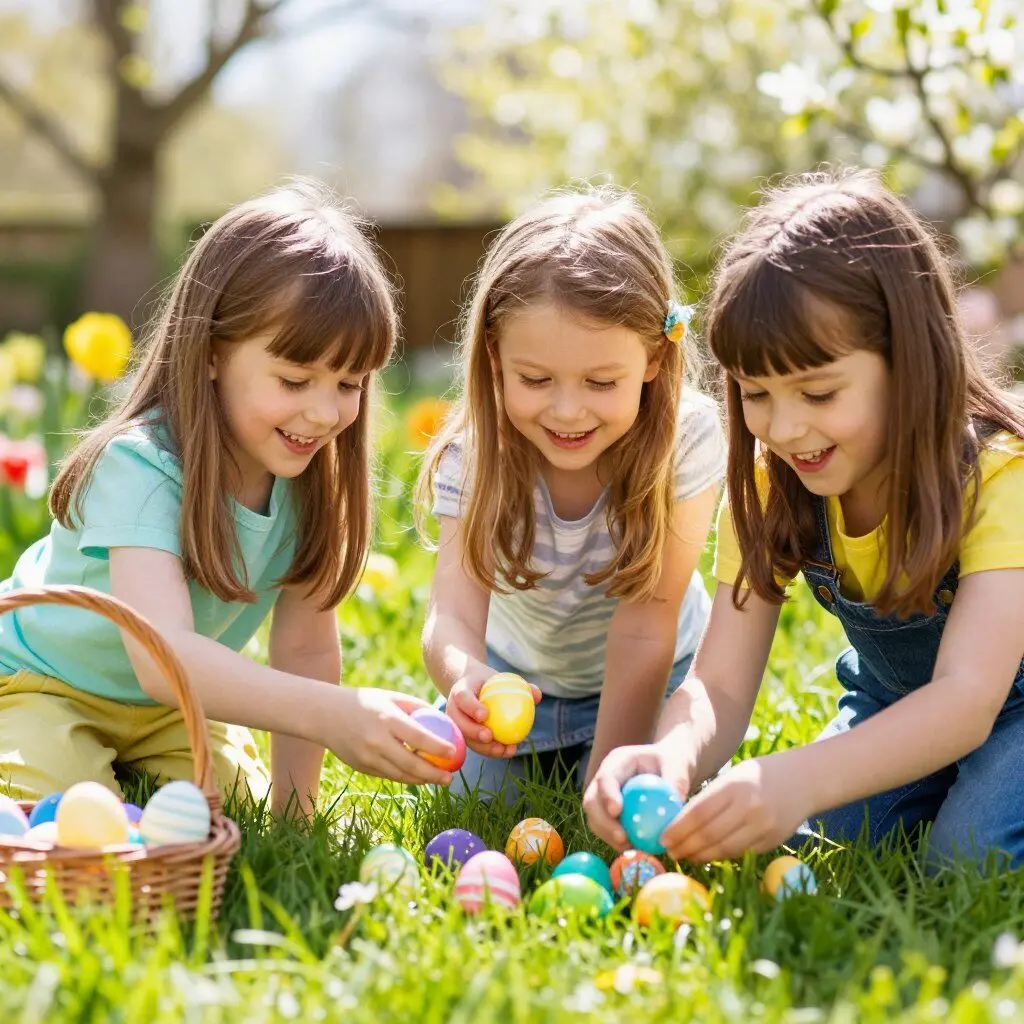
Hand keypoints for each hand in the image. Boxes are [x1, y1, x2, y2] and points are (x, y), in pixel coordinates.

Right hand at [325, 688, 456, 784]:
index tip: (454, 753)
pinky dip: (405, 777)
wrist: (325, 714)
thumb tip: (443, 721)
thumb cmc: (366, 702)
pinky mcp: (361, 767)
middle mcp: (377, 741)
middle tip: (450, 777)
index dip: (439, 748)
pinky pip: (388, 775)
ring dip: (422, 780)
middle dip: (434, 774)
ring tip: (439, 780)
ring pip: (400, 775)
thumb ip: (416, 708)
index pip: (419, 738)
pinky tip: (418, 777)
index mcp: (387, 719)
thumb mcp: (392, 697)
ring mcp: (367, 757)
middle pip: (412, 764)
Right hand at [446, 666, 541, 758]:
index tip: (485, 715)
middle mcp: (453, 710)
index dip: (471, 707)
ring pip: (466, 739)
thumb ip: (520, 685)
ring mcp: (456, 725)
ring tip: (504, 749)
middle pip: (459, 723)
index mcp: (460, 691)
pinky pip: (476, 746)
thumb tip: (537, 695)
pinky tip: (508, 751)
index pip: (463, 698)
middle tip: (490, 736)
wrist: (470, 687)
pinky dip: (491, 751)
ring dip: (484, 747)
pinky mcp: (464, 737)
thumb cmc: (489, 682)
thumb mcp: (501, 678)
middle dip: (473, 732)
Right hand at [583, 739, 692, 851]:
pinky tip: (633, 849)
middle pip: (592, 800)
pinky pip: (605, 830)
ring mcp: (604, 796)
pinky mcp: (608, 813)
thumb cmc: (672, 763)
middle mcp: (606, 778)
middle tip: (623, 838)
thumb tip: (675, 800)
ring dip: (608, 835)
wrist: (667, 768)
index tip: (618, 811)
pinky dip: (615, 841)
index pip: (605, 778)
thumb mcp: (678, 764)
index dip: (607, 795)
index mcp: (618, 761)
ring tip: (629, 847)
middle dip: (603, 822)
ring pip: (594, 818)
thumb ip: (676, 779)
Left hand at [660, 751, 810, 862]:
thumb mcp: (732, 777)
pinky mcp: (772, 841)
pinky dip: (721, 856)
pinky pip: (741, 853)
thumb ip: (710, 798)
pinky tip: (707, 855)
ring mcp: (763, 826)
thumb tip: (678, 822)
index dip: (678, 829)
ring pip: (724, 848)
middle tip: (670, 851)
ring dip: (701, 855)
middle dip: (685, 846)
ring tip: (685, 856)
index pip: (699, 813)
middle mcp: (749, 807)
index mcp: (734, 786)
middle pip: (709, 834)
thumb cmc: (759, 775)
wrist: (804, 779)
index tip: (662, 837)